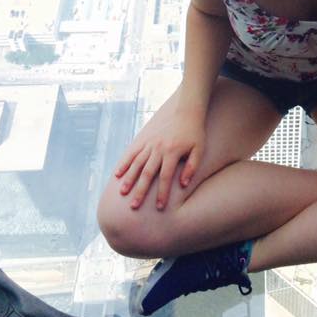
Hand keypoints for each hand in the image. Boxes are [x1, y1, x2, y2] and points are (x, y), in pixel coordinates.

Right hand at [114, 96, 205, 210]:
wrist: (186, 109)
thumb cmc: (195, 132)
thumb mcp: (199, 149)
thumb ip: (192, 167)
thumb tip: (183, 185)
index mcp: (172, 152)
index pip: (165, 177)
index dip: (162, 193)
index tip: (159, 207)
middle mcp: (158, 148)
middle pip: (147, 173)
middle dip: (141, 191)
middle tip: (134, 206)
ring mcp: (150, 143)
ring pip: (137, 163)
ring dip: (129, 179)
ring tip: (123, 193)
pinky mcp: (145, 139)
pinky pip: (132, 152)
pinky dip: (125, 163)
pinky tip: (118, 174)